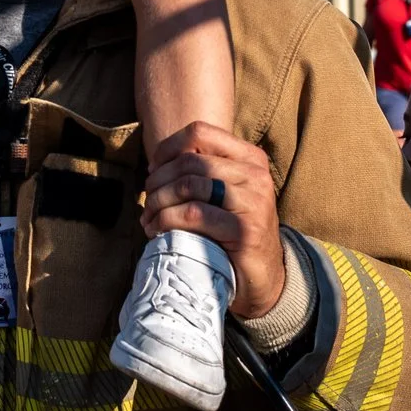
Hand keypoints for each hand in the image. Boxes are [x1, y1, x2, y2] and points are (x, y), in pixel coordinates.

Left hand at [142, 123, 284, 319]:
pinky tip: (156, 231)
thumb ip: (201, 172)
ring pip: (189, 185)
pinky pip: (193, 214)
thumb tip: (154, 166)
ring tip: (148, 218)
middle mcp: (256, 175)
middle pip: (190, 161)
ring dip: (158, 202)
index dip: (168, 148)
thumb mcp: (224, 194)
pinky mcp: (245, 230)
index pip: (200, 132)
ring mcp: (253, 201)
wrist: (263, 277)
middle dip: (158, 180)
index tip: (152, 170)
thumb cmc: (233, 231)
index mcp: (251, 157)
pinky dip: (166, 220)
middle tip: (146, 201)